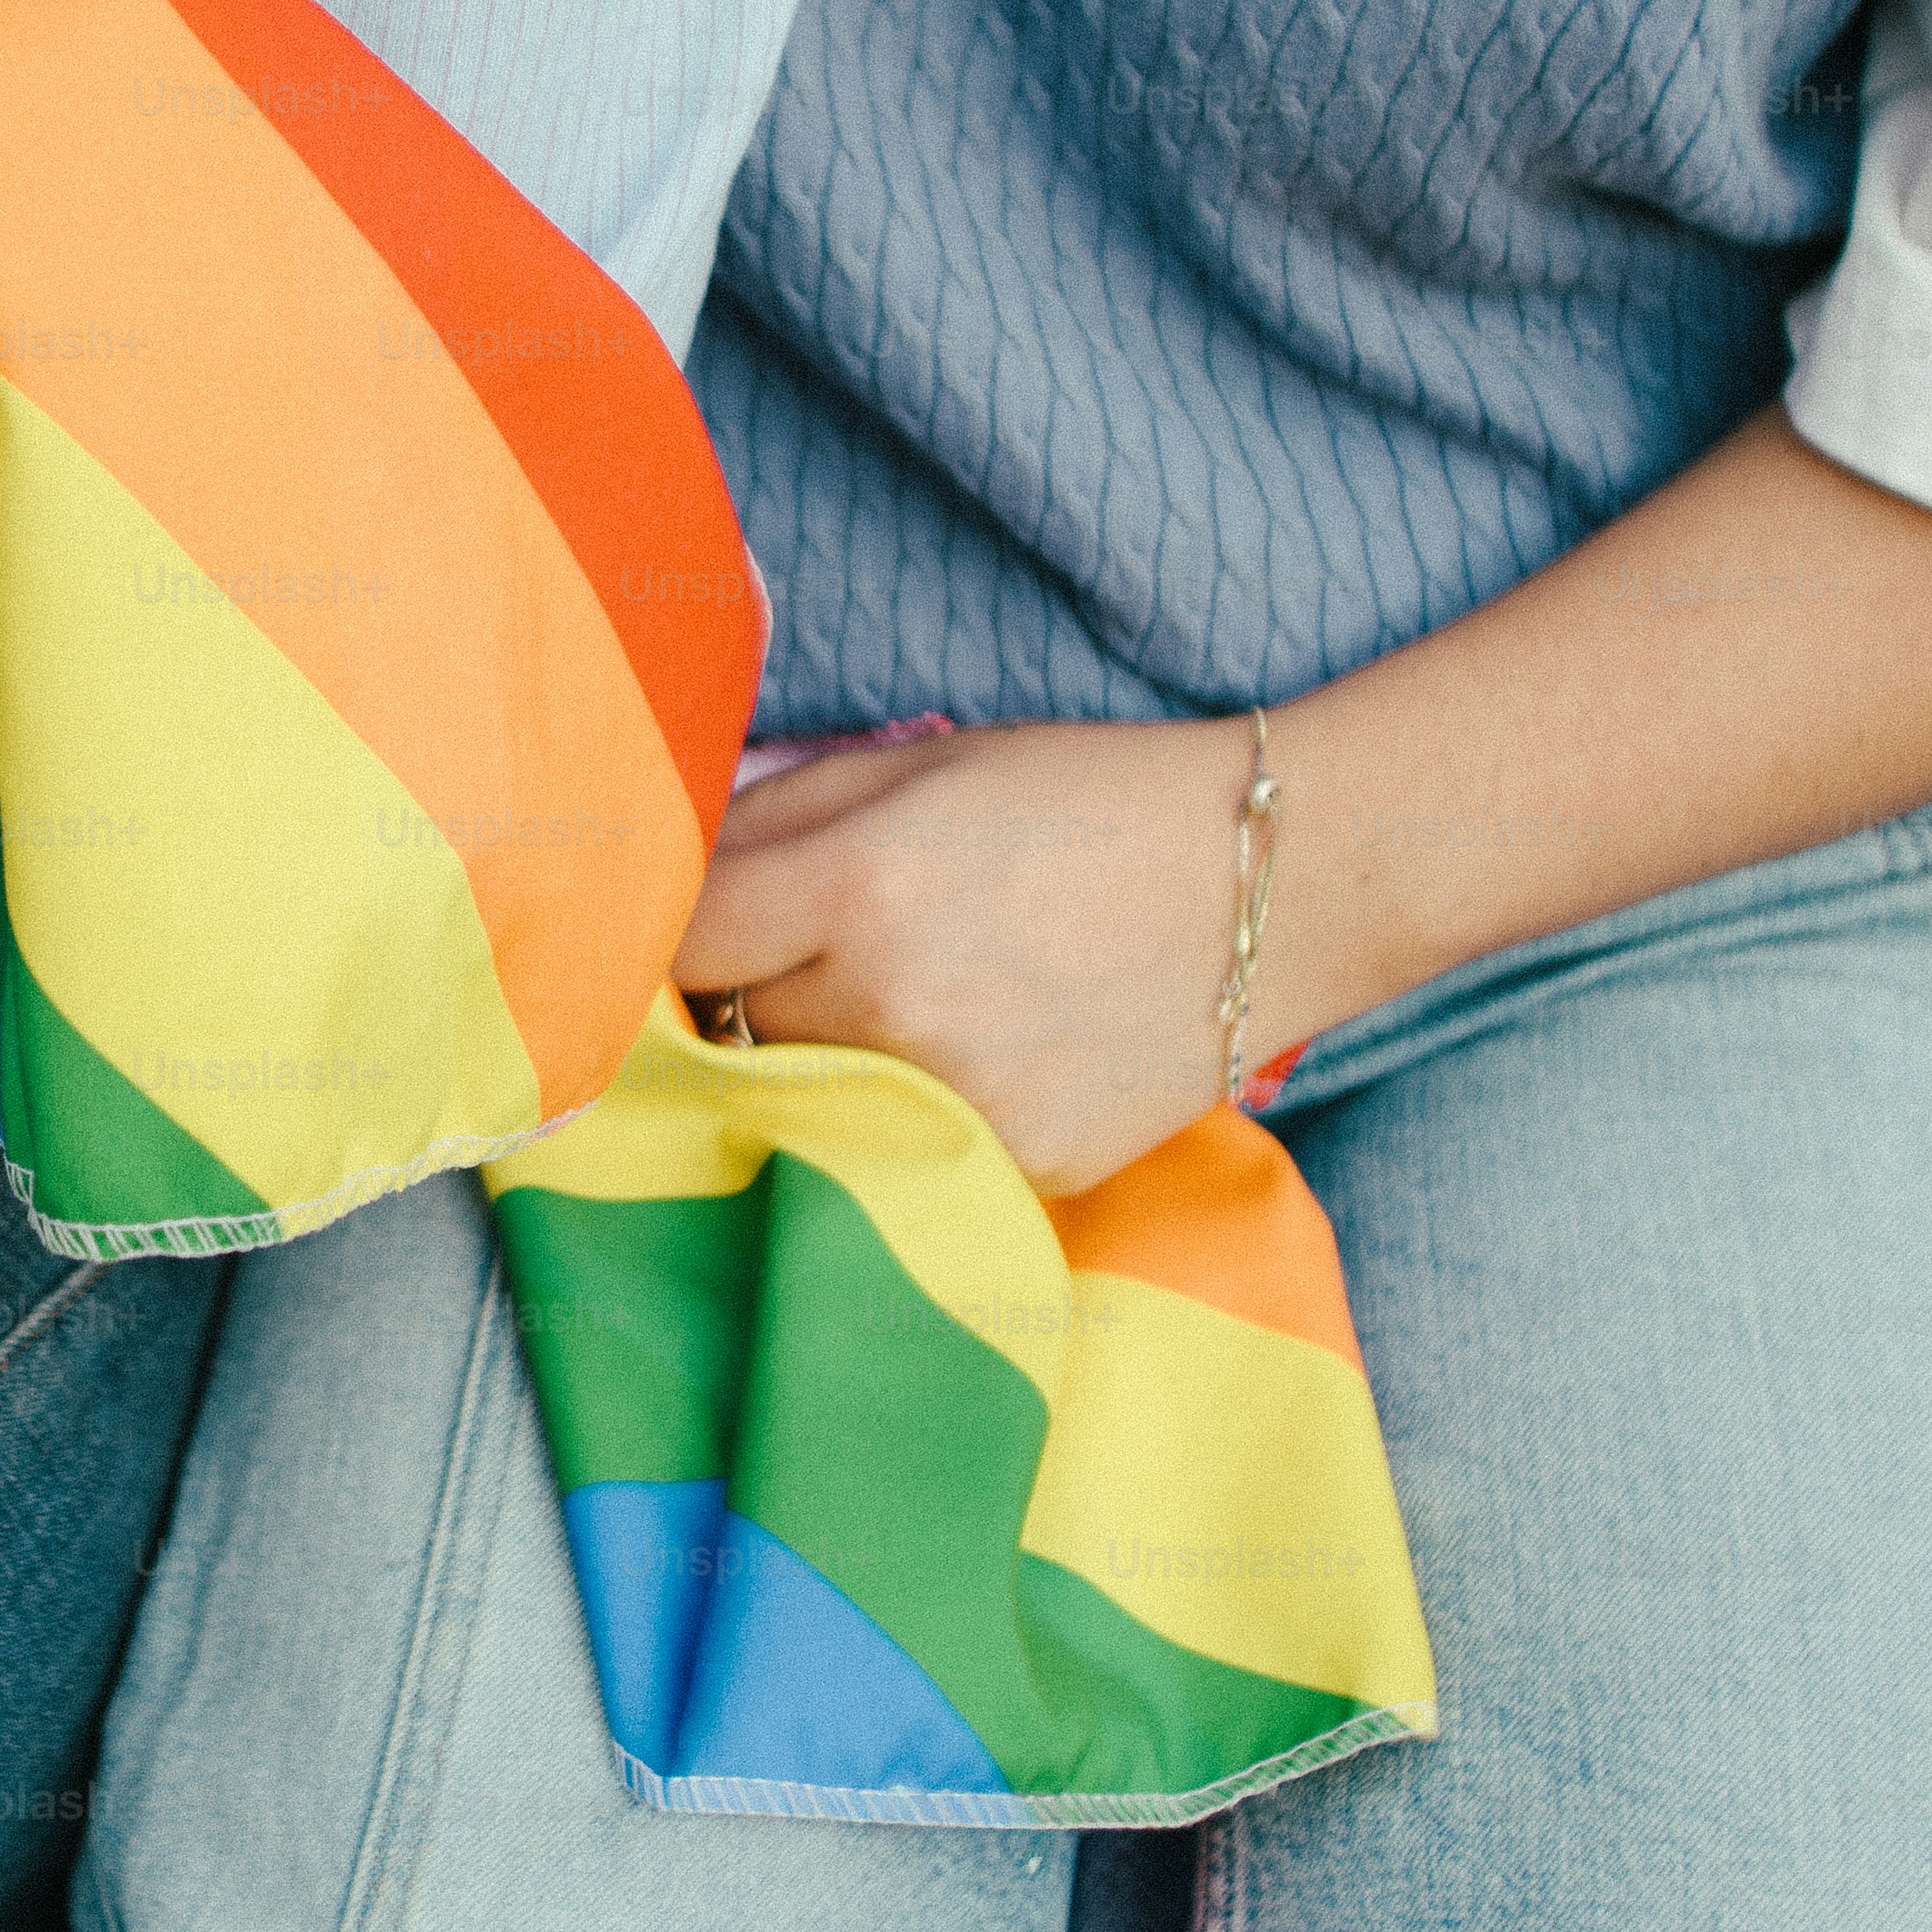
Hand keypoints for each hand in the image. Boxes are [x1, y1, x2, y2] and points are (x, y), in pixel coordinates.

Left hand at [673, 719, 1286, 1201]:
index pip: (676, 946)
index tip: (685, 937)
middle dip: (744, 1000)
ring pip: (809, 1103)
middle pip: (730, 1033)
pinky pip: (903, 1148)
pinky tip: (976, 1053)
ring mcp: (959, 1098)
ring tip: (897, 1005)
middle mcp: (897, 1003)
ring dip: (819, 1065)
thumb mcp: (912, 767)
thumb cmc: (1080, 802)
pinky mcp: (1017, 1164)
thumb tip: (660, 882)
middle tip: (800, 963)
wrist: (1271, 883)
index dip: (665, 939)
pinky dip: (910, 1112)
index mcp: (858, 882)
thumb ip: (767, 821)